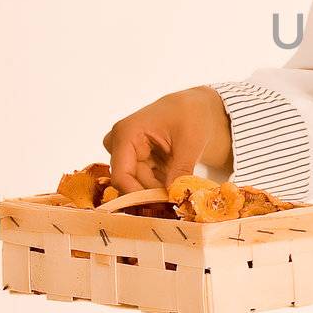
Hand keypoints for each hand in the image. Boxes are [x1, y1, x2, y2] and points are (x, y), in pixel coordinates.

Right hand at [102, 87, 232, 193]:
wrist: (193, 107)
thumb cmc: (190, 116)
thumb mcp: (190, 142)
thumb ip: (180, 169)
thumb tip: (174, 195)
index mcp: (126, 133)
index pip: (121, 175)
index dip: (137, 195)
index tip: (161, 205)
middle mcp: (119, 144)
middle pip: (130, 183)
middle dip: (153, 195)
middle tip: (176, 203)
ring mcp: (126, 153)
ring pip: (138, 185)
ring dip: (158, 191)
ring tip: (180, 193)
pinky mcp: (136, 161)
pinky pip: (145, 182)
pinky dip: (161, 186)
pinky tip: (175, 186)